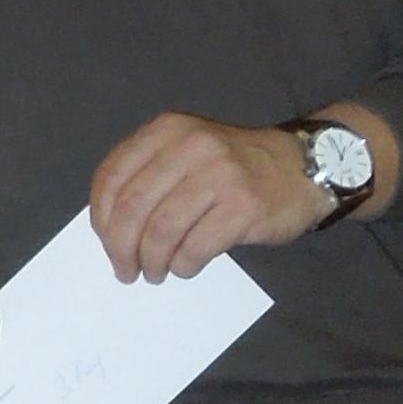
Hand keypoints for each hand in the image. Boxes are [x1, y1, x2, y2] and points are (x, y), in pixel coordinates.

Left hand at [88, 115, 333, 282]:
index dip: (100, 218)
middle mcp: (191, 146)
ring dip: (151, 262)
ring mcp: (219, 174)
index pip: (113, 176)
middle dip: (120, 248)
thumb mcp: (187, 152)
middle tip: (125, 270)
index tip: (106, 243)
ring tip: (155, 273)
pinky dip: (183, 265)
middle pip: (132, 207)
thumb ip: (149, 176)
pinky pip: (195, 247)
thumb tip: (110, 228)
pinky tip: (185, 267)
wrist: (302, 168)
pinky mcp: (243, 206)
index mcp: (168, 130)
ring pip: (161, 230)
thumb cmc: (235, 169)